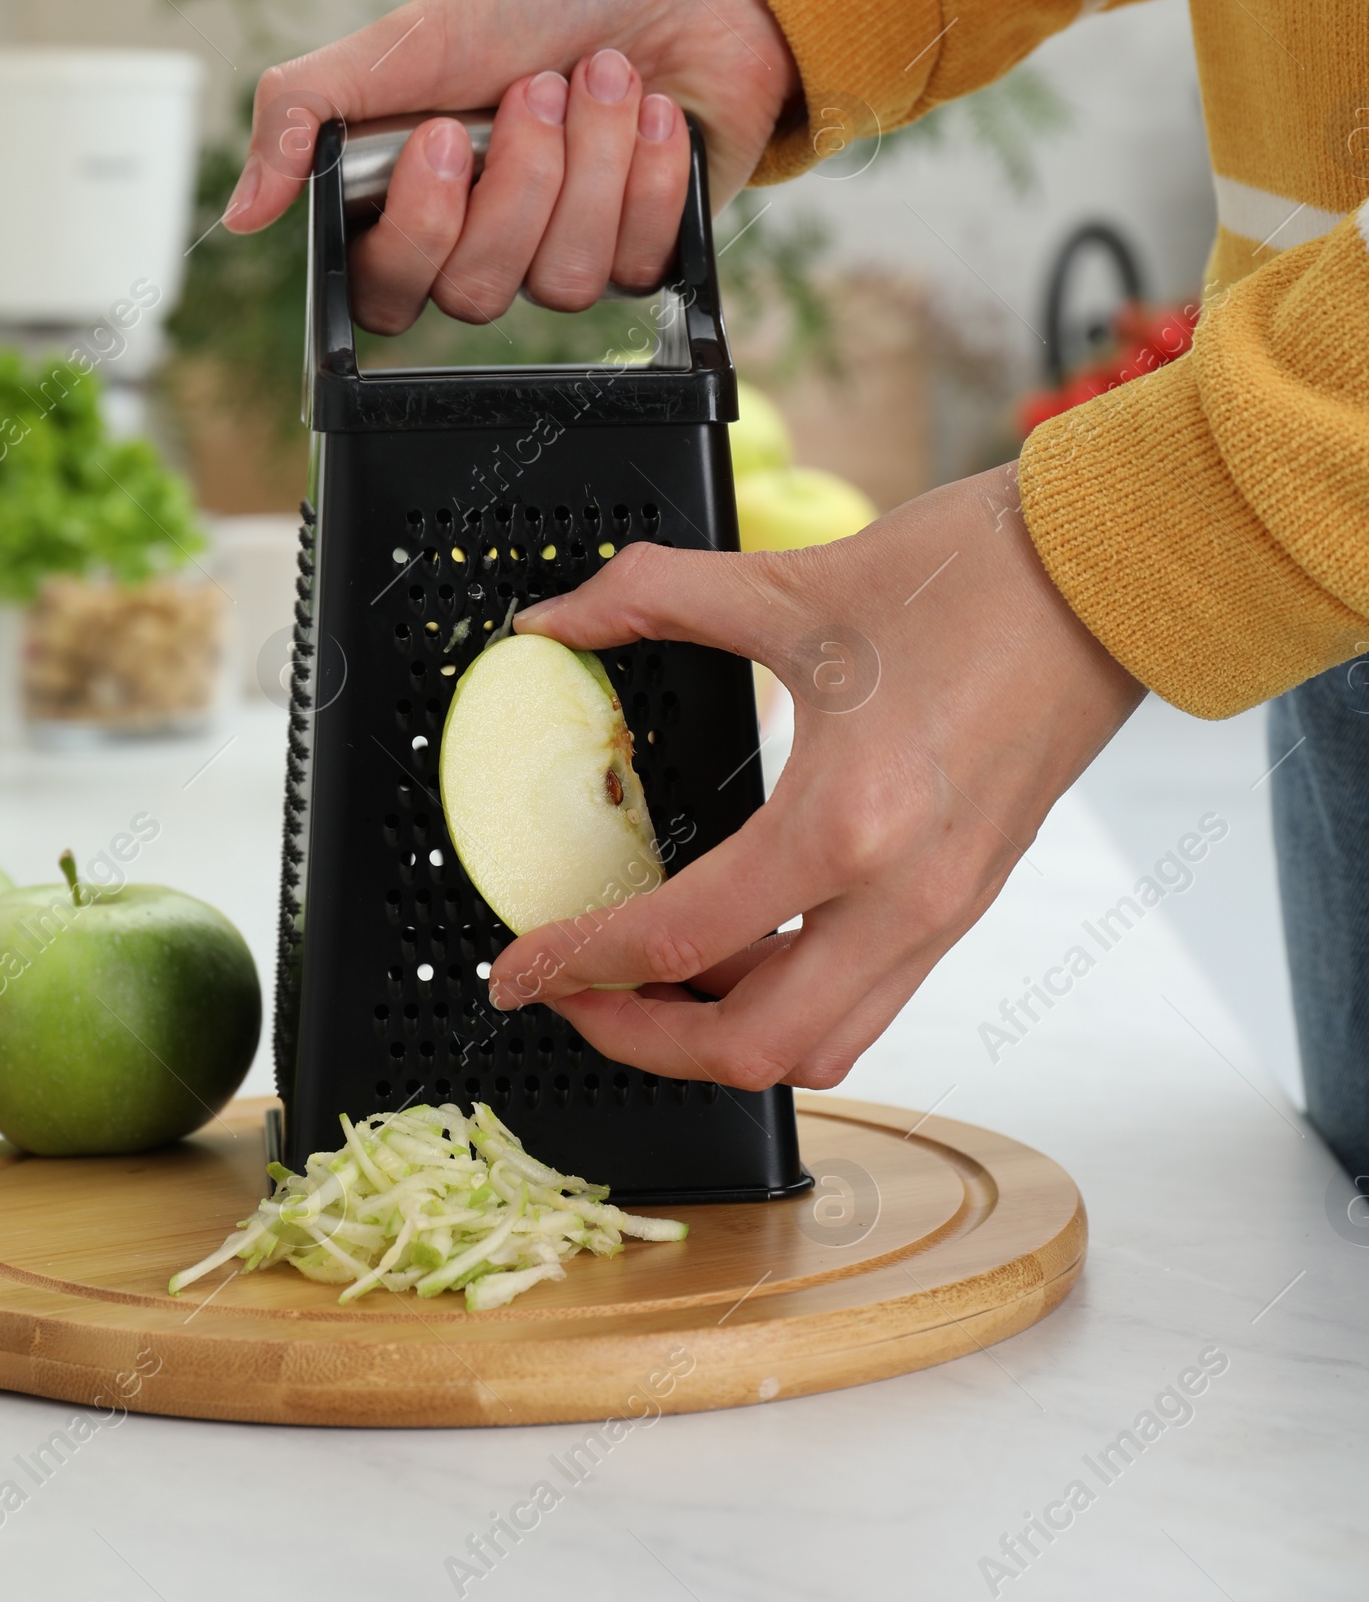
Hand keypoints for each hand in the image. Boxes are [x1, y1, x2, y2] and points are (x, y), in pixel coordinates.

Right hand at [219, 0, 796, 332]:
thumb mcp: (409, 35)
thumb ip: (306, 112)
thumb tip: (241, 213)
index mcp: (413, 194)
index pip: (382, 290)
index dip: (417, 229)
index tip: (442, 134)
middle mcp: (485, 236)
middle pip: (475, 292)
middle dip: (519, 179)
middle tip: (541, 85)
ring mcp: (565, 248)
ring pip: (559, 281)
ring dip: (591, 163)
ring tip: (608, 76)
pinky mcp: (646, 250)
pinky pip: (636, 264)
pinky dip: (648, 174)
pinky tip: (656, 112)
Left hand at [486, 463, 1142, 1088]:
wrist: (1108, 574)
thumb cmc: (973, 576)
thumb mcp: (790, 582)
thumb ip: (651, 599)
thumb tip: (557, 615)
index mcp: (849, 823)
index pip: (685, 941)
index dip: (580, 965)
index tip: (517, 970)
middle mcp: (903, 897)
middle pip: (756, 1050)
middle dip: (641, 1043)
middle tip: (569, 995)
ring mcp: (946, 910)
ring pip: (824, 1045)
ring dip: (723, 1038)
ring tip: (647, 982)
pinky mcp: (969, 897)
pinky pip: (868, 998)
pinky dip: (790, 1001)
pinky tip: (739, 944)